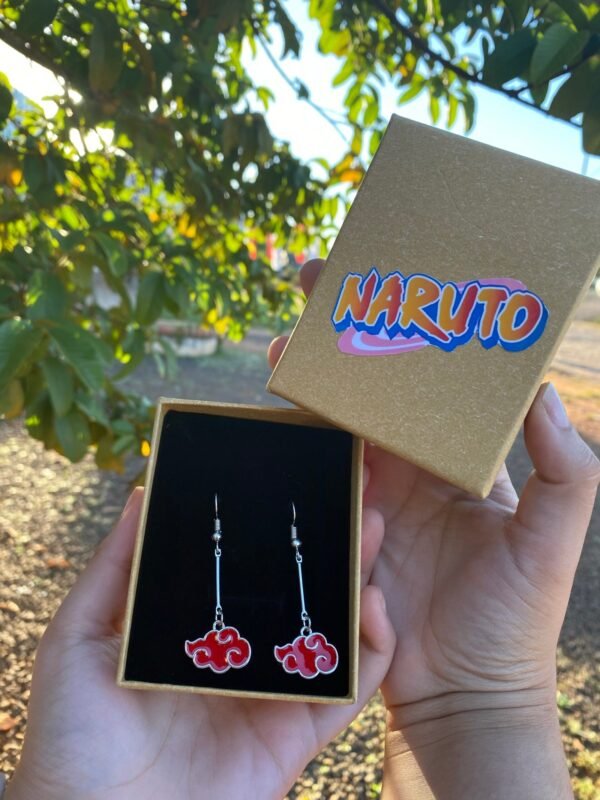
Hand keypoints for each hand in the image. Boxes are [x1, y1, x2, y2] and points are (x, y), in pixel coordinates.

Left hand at [8, 490, 394, 799]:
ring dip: (360, 578)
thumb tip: (140, 494)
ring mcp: (273, 692)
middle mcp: (243, 655)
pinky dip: (374, 648)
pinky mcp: (297, 735)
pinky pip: (349, 689)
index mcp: (198, 628)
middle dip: (329, 541)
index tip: (297, 481)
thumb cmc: (72, 733)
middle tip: (351, 493)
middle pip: (300, 590)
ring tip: (371, 528)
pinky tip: (373, 602)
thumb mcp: (81, 637)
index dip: (276, 528)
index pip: (249, 568)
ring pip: (333, 629)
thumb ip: (115, 569)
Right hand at [269, 259, 599, 798]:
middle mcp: (411, 471)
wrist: (465, 694)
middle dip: (344, 346)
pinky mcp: (341, 533)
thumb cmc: (514, 619)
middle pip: (371, 396)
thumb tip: (543, 394)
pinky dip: (292, 449)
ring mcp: (371, 500)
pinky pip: (314, 484)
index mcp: (456, 461)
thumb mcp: (549, 542)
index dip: (408, 340)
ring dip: (308, 389)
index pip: (429, 386)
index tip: (393, 295)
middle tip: (315, 294)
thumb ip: (563, 470)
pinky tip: (271, 418)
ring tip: (284, 348)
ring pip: (334, 430)